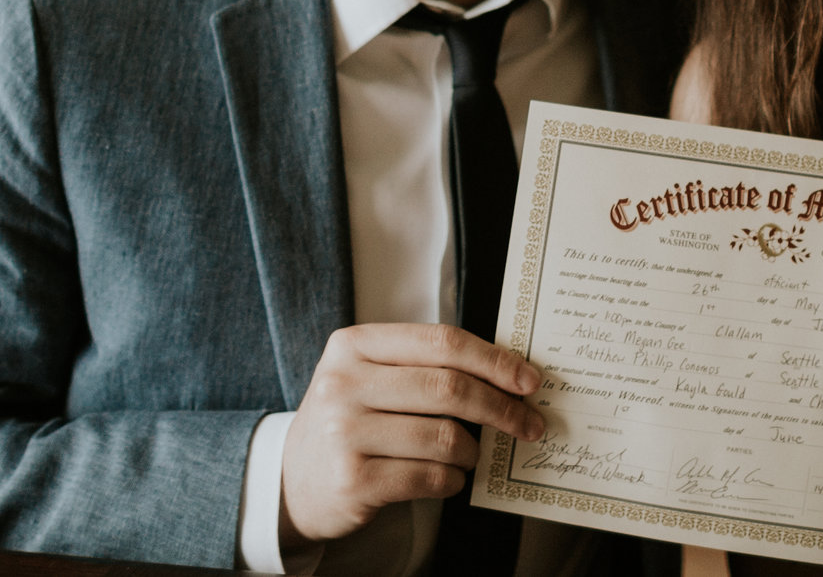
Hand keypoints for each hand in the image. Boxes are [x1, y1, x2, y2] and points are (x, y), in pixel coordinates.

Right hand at [279, 324, 545, 548]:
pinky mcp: (353, 480)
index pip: (442, 342)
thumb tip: (507, 374)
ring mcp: (345, 433)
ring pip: (443, 436)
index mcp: (354, 345)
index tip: (529, 380)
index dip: (494, 360)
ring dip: (473, 450)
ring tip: (472, 455)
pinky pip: (429, 477)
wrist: (292, 480)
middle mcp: (344, 384)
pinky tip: (449, 478)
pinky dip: (452, 479)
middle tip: (529, 424)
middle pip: (449, 387)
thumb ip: (423, 365)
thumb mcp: (369, 376)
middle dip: (501, 407)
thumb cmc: (349, 420)